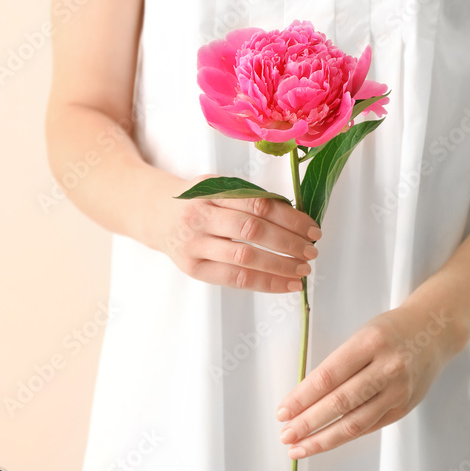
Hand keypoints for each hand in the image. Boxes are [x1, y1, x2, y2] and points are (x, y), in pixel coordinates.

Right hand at [147, 171, 320, 292]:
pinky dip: (265, 283)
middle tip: (311, 252)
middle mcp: (202, 217)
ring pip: (245, 259)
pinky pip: (235, 279)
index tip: (313, 229)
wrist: (156, 215)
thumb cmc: (199, 200)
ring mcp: (195, 245)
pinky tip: (286, 285)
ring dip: (280, 266)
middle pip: (253, 231)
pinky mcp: (194, 269)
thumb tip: (296, 217)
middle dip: (288, 243)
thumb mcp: (220, 186)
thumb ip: (251, 198)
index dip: (291, 219)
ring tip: (303, 271)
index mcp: (213, 191)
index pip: (259, 205)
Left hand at [275, 303, 458, 457]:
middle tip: (285, 435)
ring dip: (322, 439)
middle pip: (340, 402)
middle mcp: (387, 367)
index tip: (282, 411)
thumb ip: (339, 364)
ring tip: (299, 448)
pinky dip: (344, 437)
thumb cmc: (390, 331)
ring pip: (354, 422)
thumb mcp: (362, 334)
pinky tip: (326, 441)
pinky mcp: (404, 407)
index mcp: (370, 342)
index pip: (328, 376)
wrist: (434, 332)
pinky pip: (369, 426)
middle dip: (307, 423)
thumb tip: (303, 399)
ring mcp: (398, 391)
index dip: (302, 397)